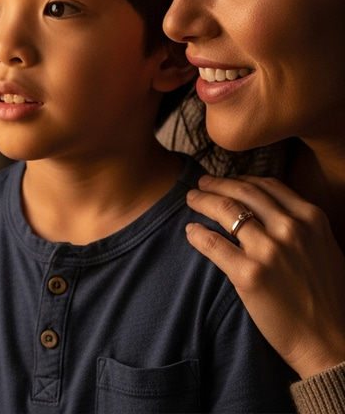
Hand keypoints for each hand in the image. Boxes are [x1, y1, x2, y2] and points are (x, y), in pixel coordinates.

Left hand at [186, 174, 344, 378]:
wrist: (330, 342)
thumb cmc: (325, 296)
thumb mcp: (323, 247)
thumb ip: (298, 223)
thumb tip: (263, 204)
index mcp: (311, 218)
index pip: (265, 185)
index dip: (240, 179)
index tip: (226, 181)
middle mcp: (290, 228)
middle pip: (241, 192)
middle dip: (216, 184)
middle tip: (201, 183)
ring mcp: (269, 250)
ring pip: (224, 210)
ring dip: (202, 200)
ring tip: (191, 199)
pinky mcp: (249, 274)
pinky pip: (212, 243)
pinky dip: (197, 233)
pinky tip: (191, 231)